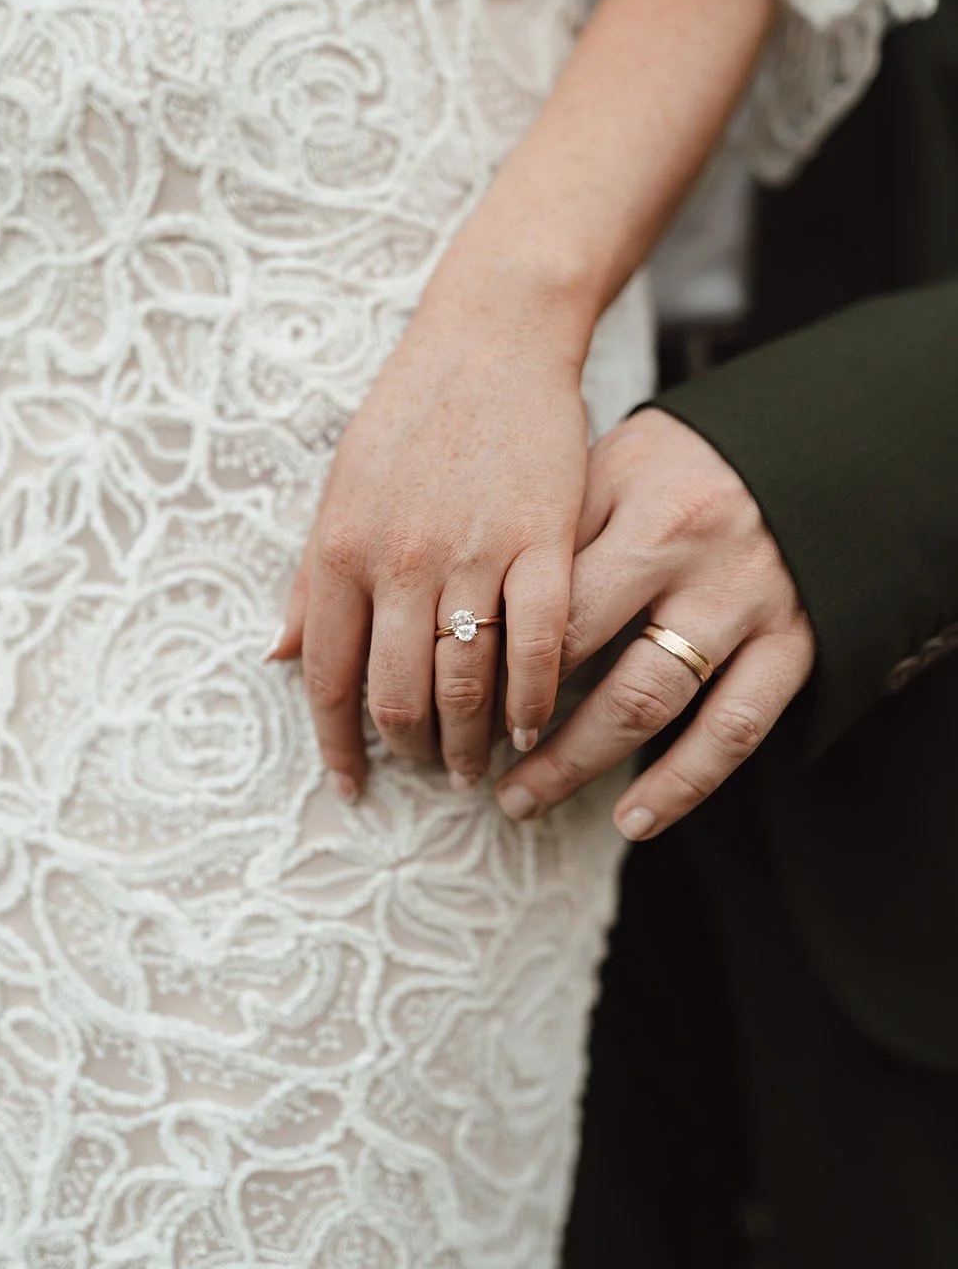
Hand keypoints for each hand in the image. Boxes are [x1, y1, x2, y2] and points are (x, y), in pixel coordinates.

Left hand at [270, 237, 595, 799]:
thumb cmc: (407, 417)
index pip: (328, 678)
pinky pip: (541, 646)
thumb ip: (313, 581)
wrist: (489, 340)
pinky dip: (534, 699)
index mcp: (341, 550)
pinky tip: (531, 725)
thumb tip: (277, 656)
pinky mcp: (543, 540)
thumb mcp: (339, 491)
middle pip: (400, 696)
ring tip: (477, 765)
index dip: (338, 746)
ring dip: (472, 741)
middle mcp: (400, 560)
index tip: (351, 786)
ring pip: (468, 682)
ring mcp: (474, 553)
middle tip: (430, 771)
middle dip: (414, 752)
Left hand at [495, 409, 814, 833]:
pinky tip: (633, 821)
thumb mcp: (618, 465)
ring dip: (578, 763)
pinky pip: (734, 732)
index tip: (445, 695)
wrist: (822, 448)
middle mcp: (696, 557)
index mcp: (643, 508)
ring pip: (651, 703)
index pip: (547, 599)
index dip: (490, 657)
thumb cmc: (692, 460)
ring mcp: (748, 606)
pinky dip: (681, 784)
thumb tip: (477, 610)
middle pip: (586, 655)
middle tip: (465, 764)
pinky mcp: (796, 646)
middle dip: (517, 720)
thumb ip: (559, 531)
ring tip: (521, 802)